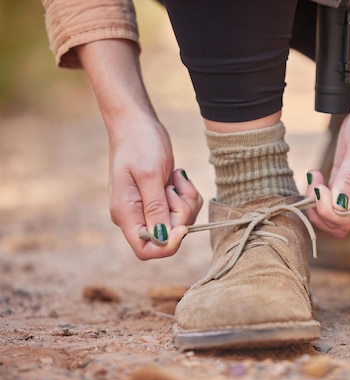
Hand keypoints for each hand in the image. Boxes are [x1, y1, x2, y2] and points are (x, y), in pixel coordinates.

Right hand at [108, 116, 202, 258]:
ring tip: (176, 177)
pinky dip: (186, 194)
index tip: (182, 225)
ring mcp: (148, 208)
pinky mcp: (160, 200)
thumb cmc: (140, 144)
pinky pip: (183, 209)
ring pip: (179, 223)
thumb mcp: (150, 175)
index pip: (145, 250)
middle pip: (168, 236)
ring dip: (186, 201)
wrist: (137, 122)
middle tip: (177, 188)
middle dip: (181, 214)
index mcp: (125, 214)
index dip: (168, 245)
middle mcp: (135, 216)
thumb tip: (162, 239)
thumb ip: (156, 208)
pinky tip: (177, 176)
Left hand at [307, 39, 349, 236]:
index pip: (348, 219)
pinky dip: (318, 196)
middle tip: (314, 182)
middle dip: (320, 209)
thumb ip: (347, 179)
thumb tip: (335, 204)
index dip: (328, 209)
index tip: (319, 186)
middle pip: (339, 225)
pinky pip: (330, 203)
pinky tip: (316, 176)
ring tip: (314, 178)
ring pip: (332, 217)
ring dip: (317, 204)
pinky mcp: (347, 185)